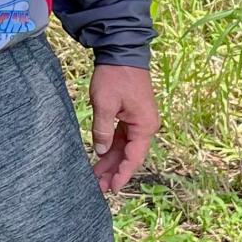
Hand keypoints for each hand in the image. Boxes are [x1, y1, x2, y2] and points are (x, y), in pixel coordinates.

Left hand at [89, 64, 159, 193]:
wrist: (121, 51)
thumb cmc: (115, 76)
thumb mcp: (104, 103)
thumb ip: (102, 129)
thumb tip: (101, 151)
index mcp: (144, 125)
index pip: (134, 157)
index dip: (122, 174)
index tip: (111, 189)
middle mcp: (145, 125)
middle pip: (129, 155)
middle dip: (113, 171)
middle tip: (98, 187)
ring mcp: (139, 120)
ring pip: (124, 147)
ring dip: (111, 160)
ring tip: (96, 176)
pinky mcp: (131, 114)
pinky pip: (122, 136)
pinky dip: (111, 147)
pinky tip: (100, 157)